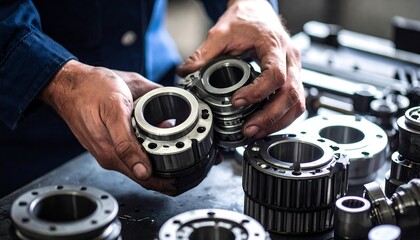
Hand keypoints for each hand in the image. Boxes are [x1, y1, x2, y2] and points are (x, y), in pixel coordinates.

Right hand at [40, 60, 176, 194]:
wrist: (68, 83)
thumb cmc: (91, 89)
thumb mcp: (114, 110)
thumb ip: (127, 144)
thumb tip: (144, 172)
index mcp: (112, 153)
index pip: (144, 179)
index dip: (164, 183)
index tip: (181, 180)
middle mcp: (108, 156)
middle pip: (141, 174)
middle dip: (163, 174)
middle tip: (184, 166)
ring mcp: (105, 150)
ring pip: (135, 163)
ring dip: (154, 162)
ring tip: (173, 154)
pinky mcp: (104, 143)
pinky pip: (127, 153)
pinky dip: (143, 151)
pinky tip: (153, 142)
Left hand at [177, 0, 304, 138]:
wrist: (257, 11)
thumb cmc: (245, 19)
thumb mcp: (221, 33)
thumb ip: (204, 54)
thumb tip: (185, 72)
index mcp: (275, 45)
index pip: (275, 75)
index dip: (258, 92)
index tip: (237, 101)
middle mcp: (291, 59)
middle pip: (291, 94)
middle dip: (270, 117)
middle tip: (249, 129)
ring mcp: (295, 69)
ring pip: (297, 102)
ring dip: (278, 122)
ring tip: (256, 132)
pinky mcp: (293, 78)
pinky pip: (295, 102)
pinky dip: (282, 117)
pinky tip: (265, 125)